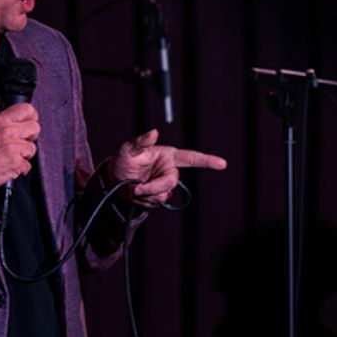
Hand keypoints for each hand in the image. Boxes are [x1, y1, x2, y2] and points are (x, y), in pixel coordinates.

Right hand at [0, 103, 39, 193]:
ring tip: (11, 157)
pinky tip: (9, 166)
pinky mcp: (16, 162)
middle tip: (20, 143)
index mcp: (0, 120)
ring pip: (32, 148)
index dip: (31, 117)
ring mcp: (13, 147)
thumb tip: (18, 121)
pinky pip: (27, 164)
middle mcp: (8, 131)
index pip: (27, 109)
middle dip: (30, 137)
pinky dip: (20, 168)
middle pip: (35, 128)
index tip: (28, 124)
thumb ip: (3, 123)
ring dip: (24, 155)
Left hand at [106, 129, 226, 207]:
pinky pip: (156, 204)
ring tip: (134, 188)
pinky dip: (144, 202)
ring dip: (147, 195)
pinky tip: (136, 195)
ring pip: (164, 196)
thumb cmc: (123, 160)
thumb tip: (153, 132)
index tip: (222, 164)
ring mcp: (164, 185)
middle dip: (153, 188)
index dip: (207, 160)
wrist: (114, 180)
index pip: (191, 157)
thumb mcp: (128, 149)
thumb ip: (141, 142)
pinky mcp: (158, 197)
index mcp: (168, 156)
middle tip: (136, 189)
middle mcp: (169, 170)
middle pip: (171, 183)